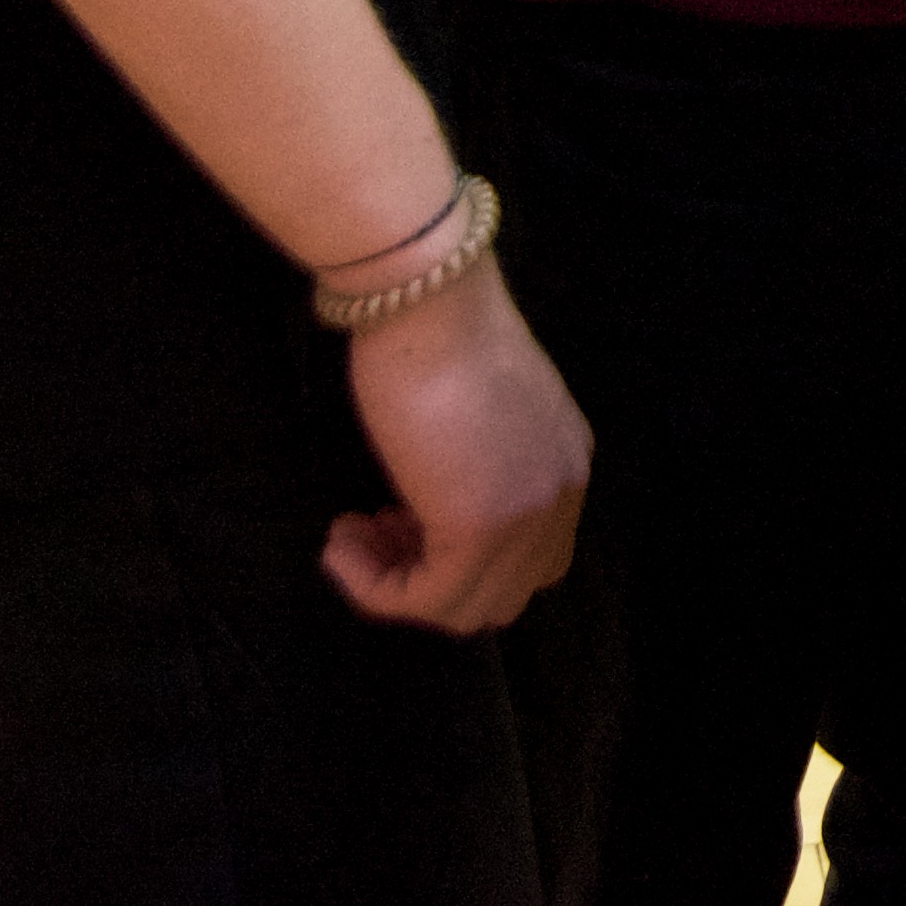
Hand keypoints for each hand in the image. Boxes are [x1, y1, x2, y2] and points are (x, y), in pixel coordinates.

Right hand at [324, 260, 591, 632]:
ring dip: (395, 587)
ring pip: (463, 609)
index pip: (530, 560)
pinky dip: (373, 587)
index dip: (459, 558)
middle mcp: (562, 495)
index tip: (399, 521)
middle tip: (372, 532)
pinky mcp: (478, 527)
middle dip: (429, 578)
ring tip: (349, 538)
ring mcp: (528, 515)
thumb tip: (431, 521)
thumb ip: (477, 469)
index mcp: (566, 463)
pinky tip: (339, 545)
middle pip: (501, 594)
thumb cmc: (434, 334)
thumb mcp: (477, 415)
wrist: (428, 297)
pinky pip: (423, 599)